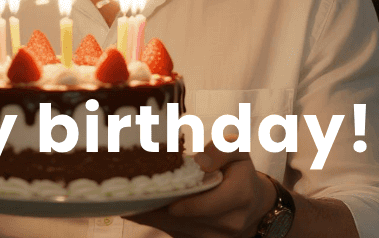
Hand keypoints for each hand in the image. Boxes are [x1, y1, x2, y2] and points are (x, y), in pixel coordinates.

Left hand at [125, 140, 276, 237]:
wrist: (254, 205)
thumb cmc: (240, 172)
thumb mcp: (238, 151)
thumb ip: (222, 149)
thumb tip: (200, 161)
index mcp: (239, 196)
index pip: (210, 204)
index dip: (187, 204)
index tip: (162, 198)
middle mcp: (228, 223)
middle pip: (186, 219)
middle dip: (157, 209)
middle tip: (128, 196)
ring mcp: (215, 237)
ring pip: (177, 229)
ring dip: (151, 217)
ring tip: (124, 202)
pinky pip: (175, 234)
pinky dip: (155, 222)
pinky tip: (135, 210)